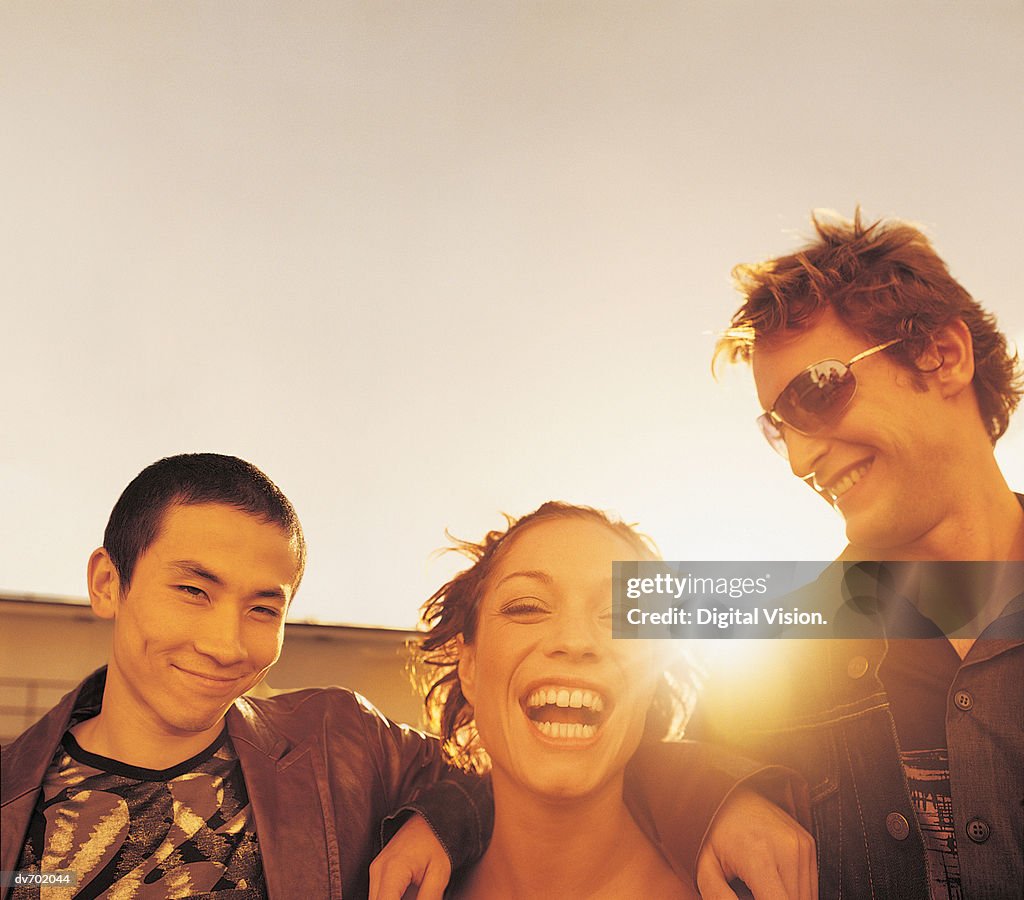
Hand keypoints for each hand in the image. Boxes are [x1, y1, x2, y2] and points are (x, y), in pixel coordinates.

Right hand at [369, 813, 451, 899]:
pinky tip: (409, 895)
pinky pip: (379, 896)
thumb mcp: (439, 874)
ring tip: (415, 895)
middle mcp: (378, 870)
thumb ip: (428, 899)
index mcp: (393, 870)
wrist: (430, 819)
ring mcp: (375, 870)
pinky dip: (390, 899)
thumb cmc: (437, 843)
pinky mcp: (378, 872)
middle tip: (417, 898)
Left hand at [695, 788, 816, 899]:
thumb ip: (717, 895)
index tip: (751, 898)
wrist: (733, 795)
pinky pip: (810, 885)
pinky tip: (774, 882)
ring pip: (805, 897)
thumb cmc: (716, 832)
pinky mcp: (808, 845)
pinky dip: (794, 891)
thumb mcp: (706, 865)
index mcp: (759, 857)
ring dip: (786, 899)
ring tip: (761, 888)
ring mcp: (801, 846)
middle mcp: (787, 850)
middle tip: (752, 892)